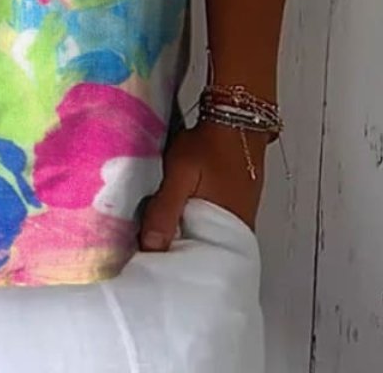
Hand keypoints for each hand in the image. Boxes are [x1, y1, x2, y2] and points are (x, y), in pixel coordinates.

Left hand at [138, 119, 267, 251]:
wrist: (237, 118)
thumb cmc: (210, 145)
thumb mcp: (180, 174)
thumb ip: (165, 209)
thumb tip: (150, 247)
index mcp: (226, 232)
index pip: (195, 263)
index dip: (170, 264)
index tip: (146, 264)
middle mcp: (236, 232)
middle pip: (200, 253)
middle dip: (175, 253)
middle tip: (146, 252)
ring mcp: (237, 219)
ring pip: (204, 238)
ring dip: (183, 238)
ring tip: (156, 236)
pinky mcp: (234, 207)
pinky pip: (210, 226)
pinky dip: (192, 225)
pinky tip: (176, 217)